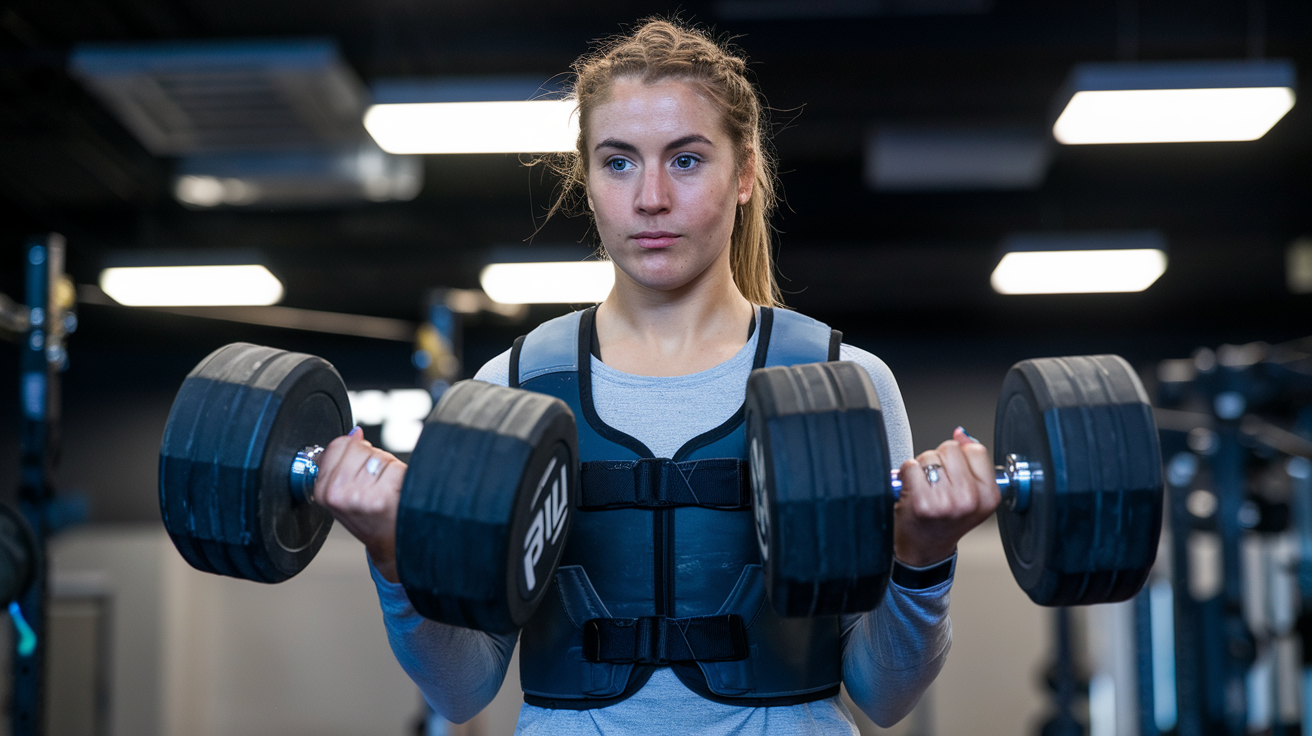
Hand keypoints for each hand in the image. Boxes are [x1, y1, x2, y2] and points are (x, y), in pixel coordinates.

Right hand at [314, 427, 406, 582]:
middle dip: (370, 458)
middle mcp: (337, 494)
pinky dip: (399, 474)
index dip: (353, 452)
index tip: (357, 471)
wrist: (390, 542)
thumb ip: (341, 461)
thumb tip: (355, 433)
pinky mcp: (383, 496)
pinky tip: (394, 492)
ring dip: (386, 467)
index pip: (337, 445)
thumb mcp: (343, 491)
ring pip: (378, 455)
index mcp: (323, 490)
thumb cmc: (370, 515)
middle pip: (359, 446)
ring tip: (384, 488)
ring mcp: (360, 495)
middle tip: (374, 482)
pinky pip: (394, 465)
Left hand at [893, 427, 1000, 567]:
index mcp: (989, 495)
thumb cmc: (944, 520)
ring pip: (929, 456)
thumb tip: (961, 433)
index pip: (975, 450)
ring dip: (921, 468)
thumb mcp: (970, 493)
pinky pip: (911, 466)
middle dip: (939, 460)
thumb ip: (970, 461)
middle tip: (937, 484)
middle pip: (950, 448)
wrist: (925, 548)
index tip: (955, 475)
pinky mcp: (922, 502)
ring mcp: (946, 501)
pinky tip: (912, 492)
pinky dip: (905, 475)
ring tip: (925, 489)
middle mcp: (970, 499)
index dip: (959, 457)